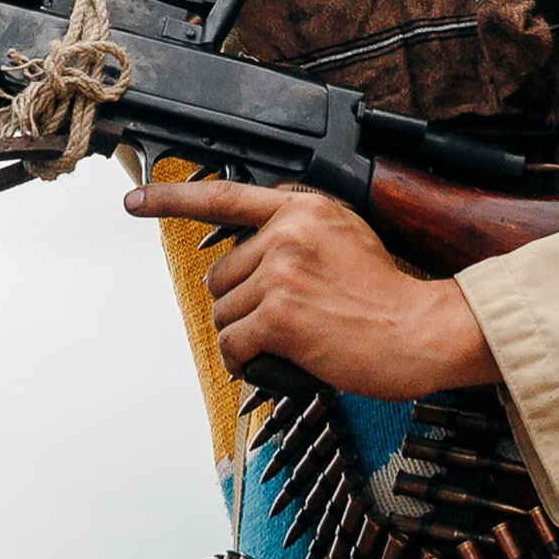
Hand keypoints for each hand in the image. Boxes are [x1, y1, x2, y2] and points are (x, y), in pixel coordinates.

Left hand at [123, 178, 499, 400]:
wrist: (423, 330)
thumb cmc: (387, 294)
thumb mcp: (346, 233)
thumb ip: (297, 227)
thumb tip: (250, 244)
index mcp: (302, 207)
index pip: (224, 195)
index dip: (171, 198)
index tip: (135, 200)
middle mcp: (287, 233)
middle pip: (220, 273)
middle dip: (242, 302)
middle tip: (286, 317)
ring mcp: (281, 273)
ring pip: (224, 311)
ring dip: (247, 333)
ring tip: (291, 338)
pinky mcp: (279, 316)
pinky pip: (233, 343)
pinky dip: (244, 360)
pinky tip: (272, 362)